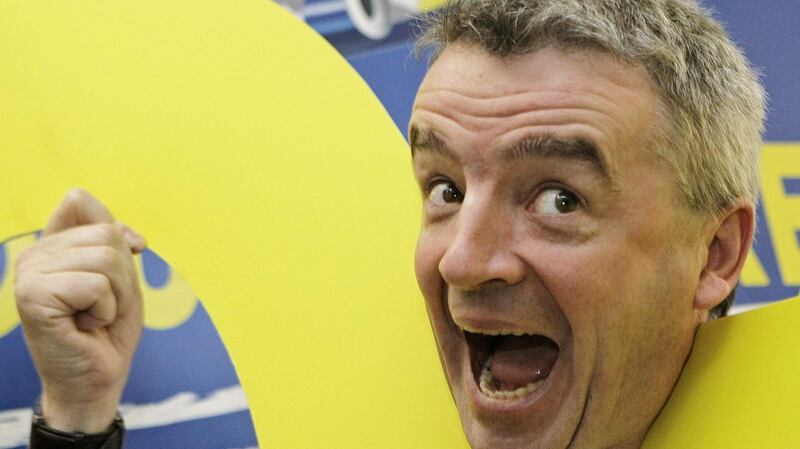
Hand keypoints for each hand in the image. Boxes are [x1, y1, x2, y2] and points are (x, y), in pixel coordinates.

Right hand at [15, 189, 144, 432]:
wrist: (96, 378)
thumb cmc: (108, 330)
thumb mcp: (120, 276)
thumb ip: (113, 238)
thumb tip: (124, 230)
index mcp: (51, 244)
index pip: (80, 200)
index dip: (115, 231)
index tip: (118, 269)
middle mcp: (33, 254)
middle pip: (106, 234)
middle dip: (123, 275)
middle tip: (104, 306)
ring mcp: (28, 273)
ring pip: (106, 259)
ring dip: (116, 295)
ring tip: (95, 316)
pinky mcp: (31, 296)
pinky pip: (95, 284)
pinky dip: (105, 309)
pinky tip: (86, 325)